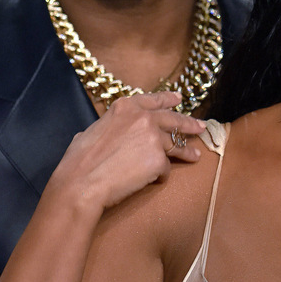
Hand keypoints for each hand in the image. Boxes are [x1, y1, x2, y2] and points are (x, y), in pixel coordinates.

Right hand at [47, 91, 205, 211]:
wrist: (82, 182)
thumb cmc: (80, 161)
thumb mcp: (93, 130)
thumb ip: (111, 126)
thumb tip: (113, 133)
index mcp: (125, 107)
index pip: (153, 100)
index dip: (168, 99)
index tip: (179, 99)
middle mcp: (143, 117)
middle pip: (173, 119)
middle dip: (189, 123)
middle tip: (200, 126)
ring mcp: (153, 137)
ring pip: (175, 144)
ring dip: (186, 150)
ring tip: (195, 156)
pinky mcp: (159, 160)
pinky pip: (165, 168)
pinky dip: (160, 175)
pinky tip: (153, 180)